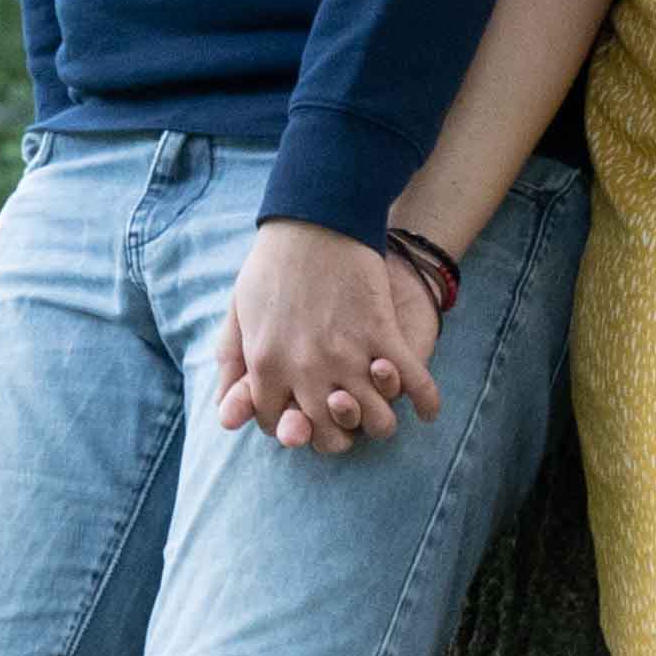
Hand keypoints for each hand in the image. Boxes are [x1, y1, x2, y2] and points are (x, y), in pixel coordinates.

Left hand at [214, 217, 445, 454]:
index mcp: (266, 365)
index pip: (278, 425)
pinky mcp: (383, 333)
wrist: (316, 219)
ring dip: (381, 422)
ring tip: (383, 411)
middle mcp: (307, 369)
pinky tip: (426, 408)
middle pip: (330, 436)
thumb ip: (232, 366)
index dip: (291, 424)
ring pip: (376, 421)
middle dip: (338, 437)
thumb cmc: (272, 265)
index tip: (301, 414)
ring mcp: (349, 354)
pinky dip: (426, 402)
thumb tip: (228, 415)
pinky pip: (414, 383)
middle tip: (344, 420)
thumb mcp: (239, 315)